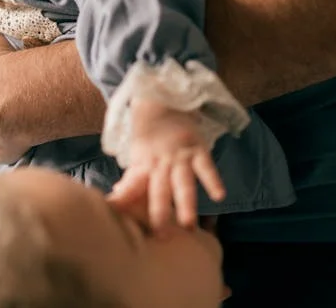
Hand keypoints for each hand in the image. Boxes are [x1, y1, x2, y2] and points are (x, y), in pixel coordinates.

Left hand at [108, 100, 225, 233]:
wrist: (161, 99)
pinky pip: (206, 166)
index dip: (127, 203)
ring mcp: (180, 155)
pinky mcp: (197, 148)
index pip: (133, 186)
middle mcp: (160, 162)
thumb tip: (116, 198)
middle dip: (160, 214)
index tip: (122, 224)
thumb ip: (130, 178)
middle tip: (161, 237)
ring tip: (189, 224)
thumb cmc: (148, 133)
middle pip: (159, 190)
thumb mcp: (135, 154)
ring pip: (183, 183)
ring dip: (186, 203)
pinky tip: (219, 196)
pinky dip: (213, 180)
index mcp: (142, 164)